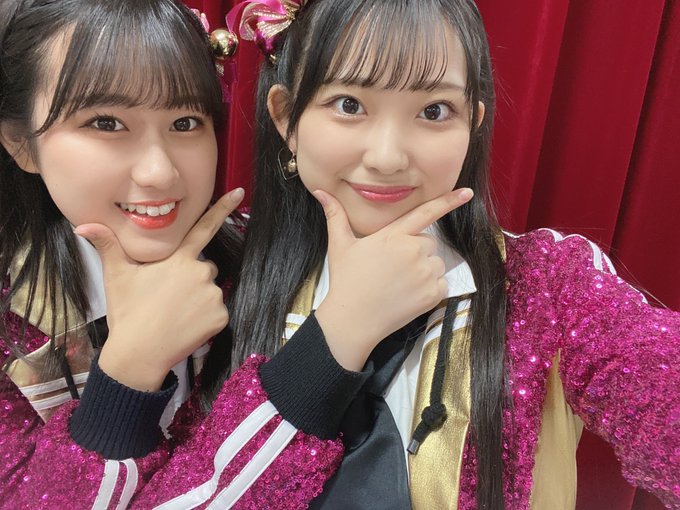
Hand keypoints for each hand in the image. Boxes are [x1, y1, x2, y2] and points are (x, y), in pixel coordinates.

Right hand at [74, 189, 244, 390]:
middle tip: (169, 297)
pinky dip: (206, 319)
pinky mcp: (221, 316)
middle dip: (191, 278)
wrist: (139, 353)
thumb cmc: (128, 312)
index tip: (238, 192)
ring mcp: (213, 295)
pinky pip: (217, 313)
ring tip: (175, 313)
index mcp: (179, 259)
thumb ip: (107, 246)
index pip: (204, 227)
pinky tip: (186, 326)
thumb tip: (83, 226)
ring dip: (199, 299)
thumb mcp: (116, 276)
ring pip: (210, 291)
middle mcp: (201, 272)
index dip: (222, 208)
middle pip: (204, 267)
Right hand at [313, 188, 472, 370]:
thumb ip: (335, 215)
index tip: (468, 193)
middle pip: (428, 243)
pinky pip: (442, 284)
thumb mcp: (340, 245)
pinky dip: (430, 289)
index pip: (425, 212)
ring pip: (436, 263)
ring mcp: (424, 272)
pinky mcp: (432, 293)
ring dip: (424, 271)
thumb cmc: (346, 281)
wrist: (352, 320)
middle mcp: (413, 250)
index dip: (448, 201)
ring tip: (399, 283)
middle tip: (393, 269)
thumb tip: (320, 192)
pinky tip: (409, 295)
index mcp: (393, 235)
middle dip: (416, 252)